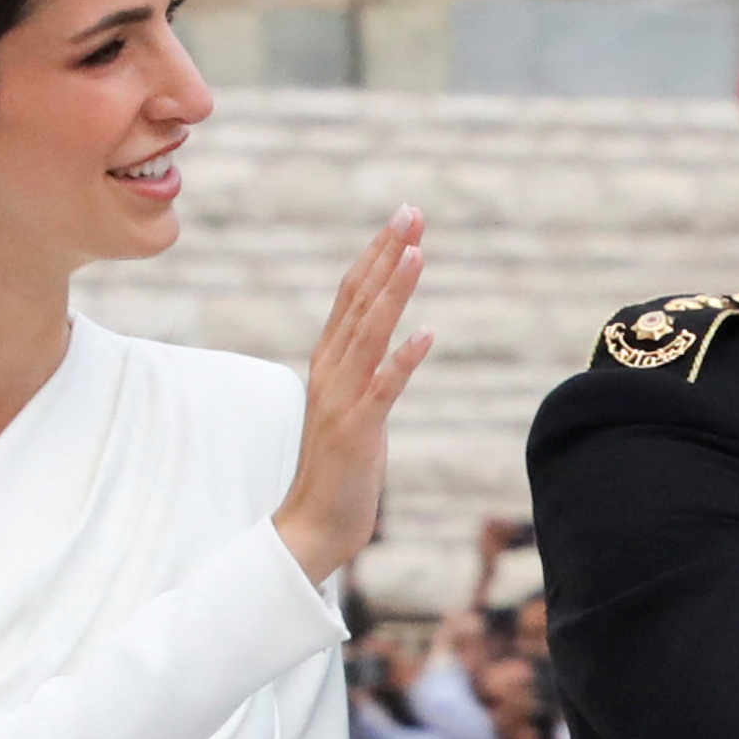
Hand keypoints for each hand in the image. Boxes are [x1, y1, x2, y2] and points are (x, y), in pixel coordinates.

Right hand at [273, 212, 431, 584]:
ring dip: (394, 292)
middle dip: (387, 254)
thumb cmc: (338, 469)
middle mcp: (331, 372)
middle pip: (359, 301)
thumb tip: (390, 341)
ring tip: (418, 253)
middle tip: (412, 213)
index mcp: (329, 363)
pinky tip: (426, 335)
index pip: (352, 296)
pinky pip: (382, 389)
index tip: (403, 219)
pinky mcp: (357, 431)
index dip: (377, 255)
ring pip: (370, 334)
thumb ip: (364, 371)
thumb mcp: (353, 407)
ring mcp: (342, 400)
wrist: (312, 525)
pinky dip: (403, 361)